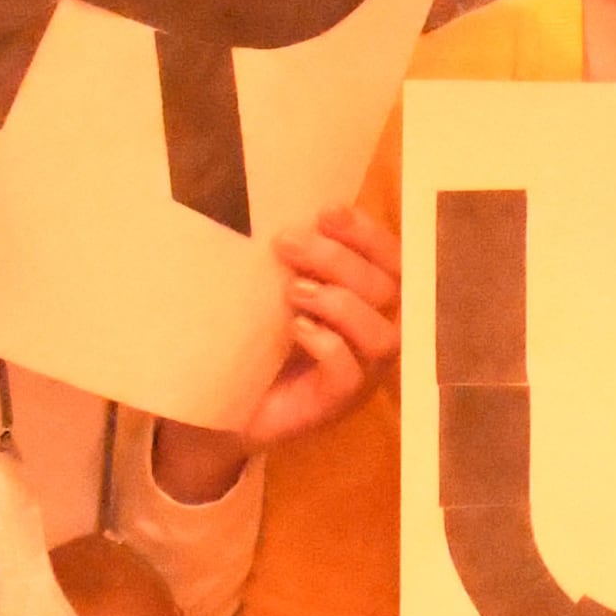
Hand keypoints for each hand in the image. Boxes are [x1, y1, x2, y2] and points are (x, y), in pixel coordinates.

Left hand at [156, 208, 406, 494]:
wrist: (223, 400)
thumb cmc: (258, 335)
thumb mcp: (278, 287)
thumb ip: (296, 257)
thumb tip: (289, 213)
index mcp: (370, 299)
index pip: (392, 260)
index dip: (367, 234)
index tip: (327, 212)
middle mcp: (377, 334)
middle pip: (388, 290)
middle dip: (340, 260)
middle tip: (288, 244)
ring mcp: (363, 373)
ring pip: (381, 334)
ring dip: (339, 303)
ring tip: (293, 290)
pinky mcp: (338, 403)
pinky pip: (350, 372)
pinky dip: (327, 344)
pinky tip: (295, 328)